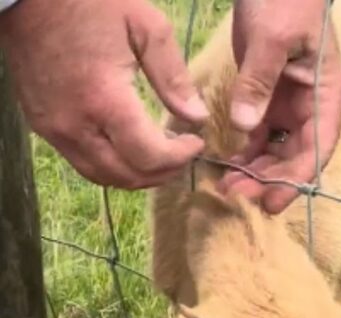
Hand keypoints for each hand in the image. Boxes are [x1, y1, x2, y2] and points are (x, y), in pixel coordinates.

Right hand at [0, 0, 208, 188]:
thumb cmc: (90, 4)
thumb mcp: (145, 27)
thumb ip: (173, 77)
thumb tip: (197, 116)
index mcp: (105, 100)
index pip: (149, 156)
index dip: (179, 158)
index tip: (196, 143)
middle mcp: (75, 124)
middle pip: (126, 176)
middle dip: (162, 173)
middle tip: (182, 156)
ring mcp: (54, 128)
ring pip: (102, 176)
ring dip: (136, 176)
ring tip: (160, 157)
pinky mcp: (42, 125)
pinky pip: (81, 162)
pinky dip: (112, 166)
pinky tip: (130, 148)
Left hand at [218, 0, 340, 213]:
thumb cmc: (285, 0)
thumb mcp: (272, 39)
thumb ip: (258, 82)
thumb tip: (244, 126)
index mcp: (326, 95)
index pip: (317, 148)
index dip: (296, 179)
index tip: (271, 202)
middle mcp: (312, 106)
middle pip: (298, 156)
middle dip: (271, 179)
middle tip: (236, 193)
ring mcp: (291, 103)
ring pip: (278, 149)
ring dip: (257, 169)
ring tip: (228, 184)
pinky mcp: (269, 96)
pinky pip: (260, 133)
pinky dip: (245, 149)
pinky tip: (226, 162)